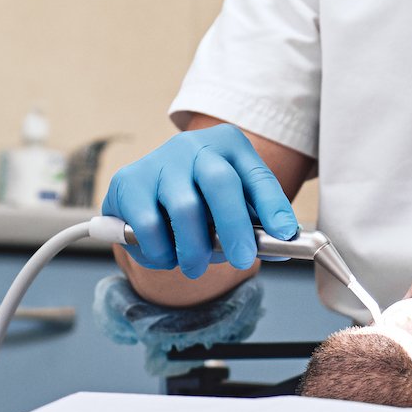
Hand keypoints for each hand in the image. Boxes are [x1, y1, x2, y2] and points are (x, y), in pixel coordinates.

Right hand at [103, 125, 297, 278]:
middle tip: (243, 260)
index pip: (258, 175)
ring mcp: (159, 160)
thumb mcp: (234, 204)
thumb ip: (257, 225)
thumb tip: (281, 248)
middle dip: (235, 227)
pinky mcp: (127, 182)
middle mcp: (194, 145)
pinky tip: (166, 254)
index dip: (273, 206)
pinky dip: (161, 251)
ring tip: (196, 267)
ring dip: (195, 249)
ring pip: (185, 209)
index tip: (284, 235)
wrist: (148, 190)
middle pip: (220, 183)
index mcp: (229, 145)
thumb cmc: (202, 200)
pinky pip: (148, 226)